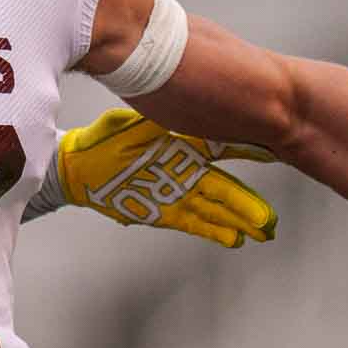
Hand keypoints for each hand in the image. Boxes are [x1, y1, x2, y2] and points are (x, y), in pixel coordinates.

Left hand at [58, 109, 277, 247]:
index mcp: (181, 146)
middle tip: (271, 217)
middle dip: (249, 204)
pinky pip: (194, 223)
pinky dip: (214, 231)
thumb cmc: (100, 142)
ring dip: (239, 220)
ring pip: (215, 209)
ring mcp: (177, 194)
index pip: (220, 147)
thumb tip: (172, 108)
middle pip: (225, 189)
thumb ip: (152, 123)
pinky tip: (235, 239)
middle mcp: (185, 172)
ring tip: (263, 230)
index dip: (245, 149)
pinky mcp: (163, 213)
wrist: (76, 170)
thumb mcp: (126, 127)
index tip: (270, 150)